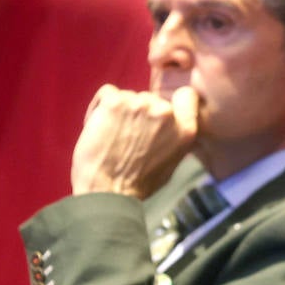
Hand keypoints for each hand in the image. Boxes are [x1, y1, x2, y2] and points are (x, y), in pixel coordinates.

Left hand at [70, 84, 198, 198]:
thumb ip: (174, 138)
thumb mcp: (171, 163)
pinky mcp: (115, 102)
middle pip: (151, 98)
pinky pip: (107, 93)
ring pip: (128, 96)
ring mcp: (140, 105)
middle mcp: (165, 113)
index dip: (172, 101)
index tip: (158, 112)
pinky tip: (97, 127)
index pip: (187, 96)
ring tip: (111, 137)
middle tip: (127, 137)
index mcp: (184, 129)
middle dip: (139, 113)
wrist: (107, 191)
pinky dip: (99, 107)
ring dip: (119, 112)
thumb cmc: (136, 183)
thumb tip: (170, 126)